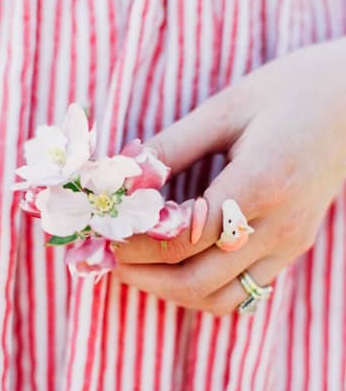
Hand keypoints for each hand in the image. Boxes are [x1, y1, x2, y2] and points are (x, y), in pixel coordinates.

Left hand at [110, 36, 345, 314]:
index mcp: (263, 182)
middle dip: (140, 273)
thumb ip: (169, 147)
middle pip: (196, 279)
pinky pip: (240, 293)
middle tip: (104, 253)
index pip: (184, 235)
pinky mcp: (292, 250)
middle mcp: (281, 225)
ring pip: (218, 299)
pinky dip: (196, 291)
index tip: (99, 228)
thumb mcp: (224, 108)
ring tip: (130, 266)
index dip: (133, 240)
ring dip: (166, 291)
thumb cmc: (290, 91)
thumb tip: (116, 177)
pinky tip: (169, 266)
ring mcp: (290, 244)